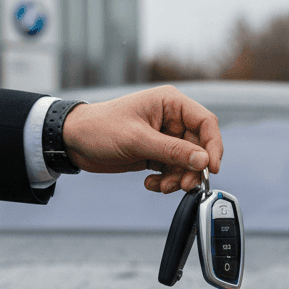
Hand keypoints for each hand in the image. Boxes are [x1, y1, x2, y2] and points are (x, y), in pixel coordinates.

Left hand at [62, 86, 222, 193]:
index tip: (211, 169)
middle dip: (191, 169)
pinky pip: (171, 170)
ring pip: (185, 163)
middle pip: (198, 148)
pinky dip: (165, 180)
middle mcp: (171, 119)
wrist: (74, 142)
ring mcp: (163, 137)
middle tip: (183, 185)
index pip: (205, 123)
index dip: (213, 146)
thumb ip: (172, 151)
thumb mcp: (138, 140)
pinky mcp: (154, 154)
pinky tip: (150, 183)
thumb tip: (203, 161)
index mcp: (170, 103)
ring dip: (177, 178)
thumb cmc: (100, 129)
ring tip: (160, 186)